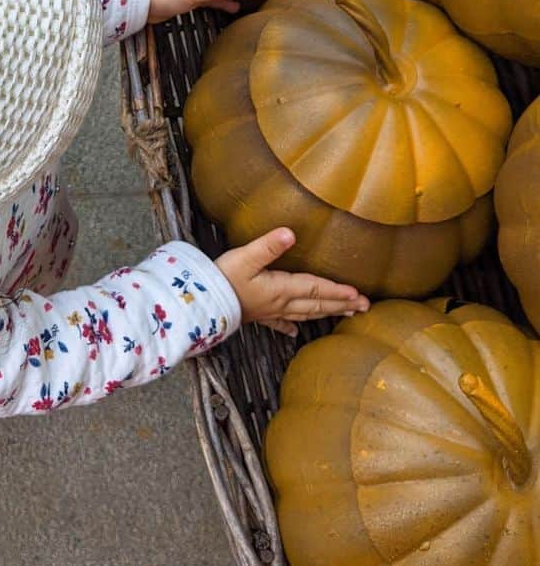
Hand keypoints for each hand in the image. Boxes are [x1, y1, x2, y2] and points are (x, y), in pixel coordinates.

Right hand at [215, 228, 369, 337]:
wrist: (201, 303)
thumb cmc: (222, 279)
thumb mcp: (245, 257)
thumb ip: (269, 245)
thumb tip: (291, 233)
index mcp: (281, 288)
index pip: (316, 289)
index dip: (338, 291)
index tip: (359, 294)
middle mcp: (280, 302)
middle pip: (317, 304)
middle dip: (342, 304)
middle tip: (364, 307)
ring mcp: (269, 311)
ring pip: (305, 314)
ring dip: (327, 313)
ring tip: (346, 314)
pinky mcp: (257, 315)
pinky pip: (280, 322)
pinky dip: (291, 326)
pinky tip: (295, 332)